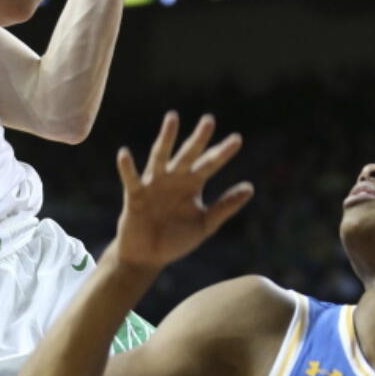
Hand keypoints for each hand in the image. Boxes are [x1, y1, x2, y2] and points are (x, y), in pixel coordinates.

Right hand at [115, 113, 252, 271]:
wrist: (148, 257)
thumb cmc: (176, 239)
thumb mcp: (205, 224)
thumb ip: (225, 206)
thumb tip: (250, 187)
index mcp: (191, 184)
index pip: (210, 164)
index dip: (222, 153)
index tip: (237, 139)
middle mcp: (173, 179)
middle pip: (188, 154)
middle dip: (198, 139)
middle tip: (209, 120)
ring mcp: (153, 184)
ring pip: (160, 157)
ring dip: (166, 138)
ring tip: (172, 118)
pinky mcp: (134, 196)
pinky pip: (131, 179)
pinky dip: (127, 167)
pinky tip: (124, 153)